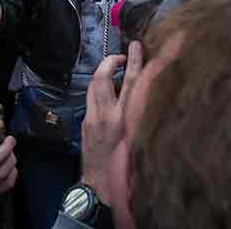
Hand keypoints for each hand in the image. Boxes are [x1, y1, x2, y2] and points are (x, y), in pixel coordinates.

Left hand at [81, 42, 143, 205]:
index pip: (129, 82)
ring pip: (93, 85)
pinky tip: (109, 94)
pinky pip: (91, 98)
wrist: (99, 185)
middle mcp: (105, 115)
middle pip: (102, 77)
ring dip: (103, 73)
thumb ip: (141, 115)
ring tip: (115, 71)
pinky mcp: (85, 123)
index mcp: (123, 119)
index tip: (137, 45)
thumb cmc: (125, 167)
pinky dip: (99, 89)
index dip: (134, 61)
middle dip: (110, 61)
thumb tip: (146, 94)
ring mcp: (91, 118)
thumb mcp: (139, 140)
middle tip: (121, 56)